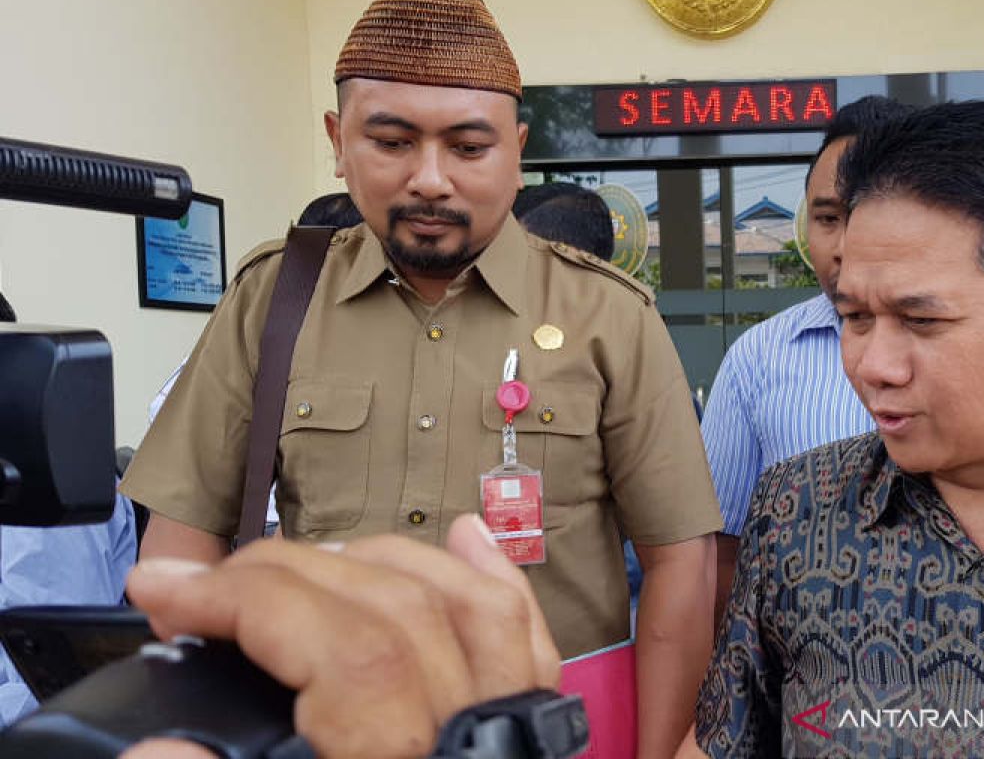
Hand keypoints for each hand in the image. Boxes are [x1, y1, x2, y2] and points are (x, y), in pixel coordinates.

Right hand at [120, 514, 559, 758]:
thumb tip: (158, 744)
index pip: (341, 648)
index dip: (246, 601)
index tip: (168, 591)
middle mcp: (474, 742)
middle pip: (395, 615)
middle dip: (288, 576)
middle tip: (209, 582)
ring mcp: (513, 733)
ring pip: (467, 610)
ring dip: (378, 561)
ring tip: (305, 555)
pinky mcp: (536, 739)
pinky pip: (528, 642)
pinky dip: (491, 580)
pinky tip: (463, 535)